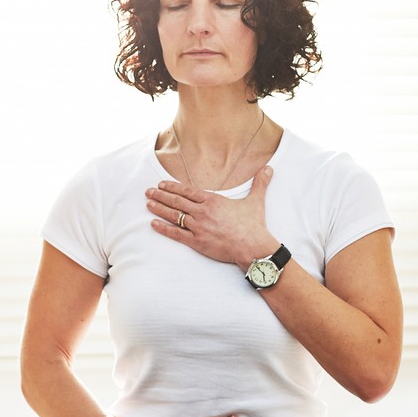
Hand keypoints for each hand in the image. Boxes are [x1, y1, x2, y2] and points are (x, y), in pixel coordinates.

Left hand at [146, 167, 278, 266]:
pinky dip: (163, 229)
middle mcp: (202, 212)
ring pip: (173, 216)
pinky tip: (153, 224)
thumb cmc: (254, 225)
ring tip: (148, 204)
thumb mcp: (256, 201)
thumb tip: (269, 168)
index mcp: (213, 200)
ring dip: (159, 209)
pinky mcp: (197, 242)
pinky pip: (176, 234)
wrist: (253, 247)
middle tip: (148, 191)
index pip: (187, 191)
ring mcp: (198, 227)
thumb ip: (259, 183)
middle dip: (160, 195)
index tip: (162, 184)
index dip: (173, 187)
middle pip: (177, 202)